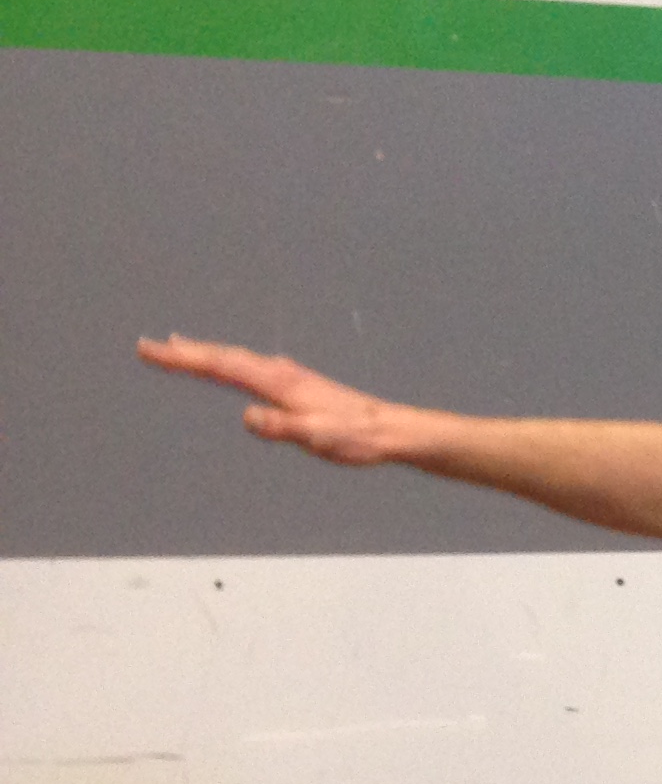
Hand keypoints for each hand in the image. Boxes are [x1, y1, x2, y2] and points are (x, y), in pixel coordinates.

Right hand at [139, 334, 417, 465]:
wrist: (391, 430)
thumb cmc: (356, 438)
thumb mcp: (317, 438)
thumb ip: (282, 428)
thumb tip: (248, 418)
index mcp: (278, 383)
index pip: (221, 366)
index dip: (183, 359)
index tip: (150, 351)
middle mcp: (281, 373)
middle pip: (224, 357)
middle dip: (184, 352)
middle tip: (147, 346)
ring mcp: (290, 376)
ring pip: (237, 359)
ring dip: (205, 352)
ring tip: (178, 346)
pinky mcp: (298, 384)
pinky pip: (252, 367)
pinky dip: (230, 361)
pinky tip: (231, 365)